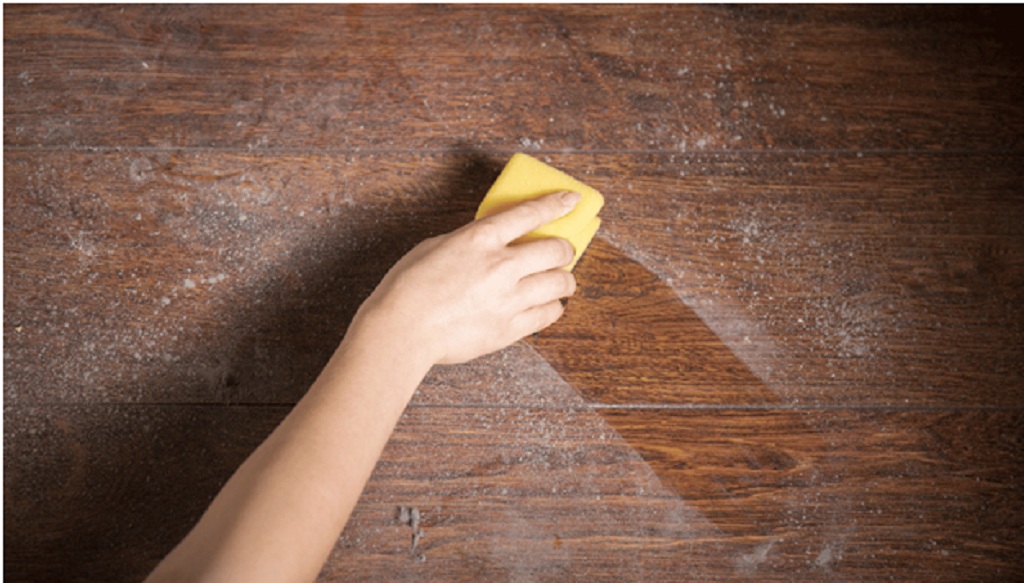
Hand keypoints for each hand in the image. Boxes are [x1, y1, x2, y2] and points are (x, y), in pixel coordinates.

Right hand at [352, 191, 580, 366]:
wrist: (402, 331)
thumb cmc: (408, 288)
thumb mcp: (436, 247)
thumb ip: (471, 242)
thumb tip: (491, 244)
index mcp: (480, 239)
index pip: (530, 213)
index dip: (557, 204)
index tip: (572, 200)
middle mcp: (501, 265)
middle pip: (557, 250)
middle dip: (564, 249)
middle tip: (562, 253)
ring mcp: (509, 298)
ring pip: (561, 283)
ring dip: (563, 280)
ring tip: (558, 282)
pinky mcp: (509, 328)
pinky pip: (548, 314)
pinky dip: (552, 307)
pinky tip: (545, 305)